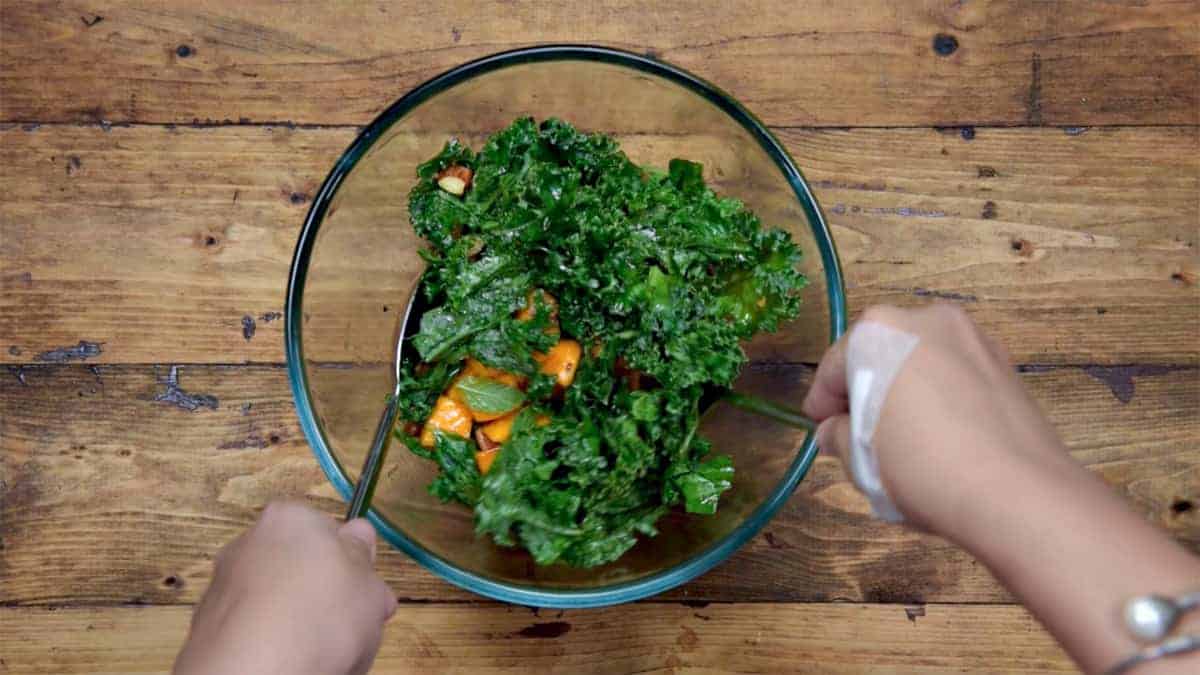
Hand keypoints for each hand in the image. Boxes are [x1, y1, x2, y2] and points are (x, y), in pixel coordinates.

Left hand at [174, 501, 396, 674]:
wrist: (252, 674)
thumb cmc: (320, 618)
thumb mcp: (369, 586)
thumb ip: (364, 558)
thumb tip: (358, 535)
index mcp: (290, 519)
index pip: (329, 532)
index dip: (353, 567)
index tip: (367, 596)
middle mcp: (249, 544)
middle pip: (300, 568)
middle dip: (325, 597)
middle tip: (352, 629)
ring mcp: (223, 588)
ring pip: (276, 604)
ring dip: (297, 624)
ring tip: (323, 655)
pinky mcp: (205, 630)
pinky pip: (253, 633)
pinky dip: (270, 646)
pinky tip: (290, 664)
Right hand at [802, 303, 1073, 536]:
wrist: (1017, 492)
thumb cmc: (922, 468)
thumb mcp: (859, 459)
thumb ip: (837, 434)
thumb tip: (835, 430)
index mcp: (880, 330)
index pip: (835, 366)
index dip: (822, 403)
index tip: (820, 429)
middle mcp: (926, 318)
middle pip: (879, 354)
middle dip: (867, 390)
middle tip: (860, 434)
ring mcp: (972, 337)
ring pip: (921, 361)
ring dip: (906, 390)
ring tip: (906, 438)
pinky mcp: (1005, 363)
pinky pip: (956, 374)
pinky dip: (942, 395)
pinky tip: (944, 435)